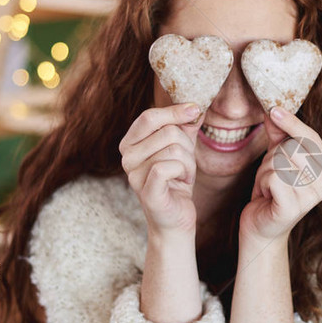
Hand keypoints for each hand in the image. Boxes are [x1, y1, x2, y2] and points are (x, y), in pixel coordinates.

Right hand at [119, 103, 201, 233]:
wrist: (176, 216)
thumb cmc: (176, 180)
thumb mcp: (182, 148)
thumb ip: (185, 126)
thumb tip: (195, 106)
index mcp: (130, 143)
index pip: (149, 116)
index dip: (174, 111)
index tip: (195, 109)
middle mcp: (126, 157)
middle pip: (167, 132)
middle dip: (187, 146)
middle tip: (186, 162)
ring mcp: (133, 175)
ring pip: (173, 150)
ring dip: (189, 163)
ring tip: (183, 175)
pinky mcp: (146, 191)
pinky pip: (168, 167)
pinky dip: (184, 172)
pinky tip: (182, 182)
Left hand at [239, 107, 321, 242]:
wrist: (261, 226)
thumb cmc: (273, 191)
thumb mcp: (277, 158)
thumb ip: (280, 134)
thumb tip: (274, 109)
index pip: (312, 138)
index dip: (292, 123)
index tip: (273, 110)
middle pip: (293, 148)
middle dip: (273, 158)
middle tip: (273, 176)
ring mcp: (312, 197)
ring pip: (280, 162)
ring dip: (266, 172)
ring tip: (270, 187)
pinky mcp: (294, 207)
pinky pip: (273, 177)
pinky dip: (263, 184)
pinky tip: (268, 196)